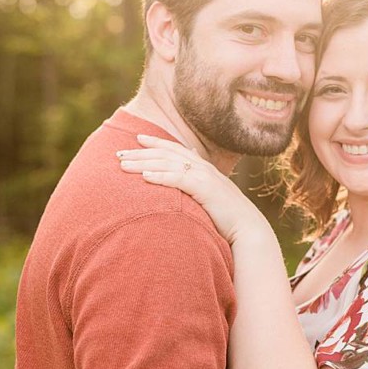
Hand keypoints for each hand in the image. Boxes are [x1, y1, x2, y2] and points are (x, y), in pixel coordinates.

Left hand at [117, 134, 270, 244]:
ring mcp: (204, 177)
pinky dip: (160, 176)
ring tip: (123, 165)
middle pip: (166, 154)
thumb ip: (197, 191)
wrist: (248, 230)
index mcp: (203, 169)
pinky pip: (178, 179)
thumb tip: (184, 190)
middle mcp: (203, 168)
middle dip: (141, 152)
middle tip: (118, 153)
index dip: (156, 143)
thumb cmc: (228, 220)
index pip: (175, 150)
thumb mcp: (210, 201)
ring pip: (168, 164)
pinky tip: (144, 177)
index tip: (137, 139)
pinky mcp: (205, 189)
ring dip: (143, 163)